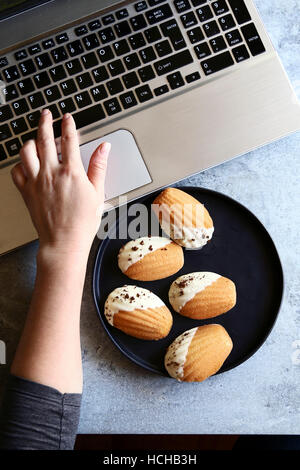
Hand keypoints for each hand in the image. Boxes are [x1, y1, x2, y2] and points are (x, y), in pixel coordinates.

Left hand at [11, 109, 110, 258]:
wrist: (64, 242)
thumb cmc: (82, 222)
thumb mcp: (98, 193)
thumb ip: (99, 167)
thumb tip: (104, 148)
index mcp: (71, 172)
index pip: (68, 139)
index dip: (68, 124)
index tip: (67, 117)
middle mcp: (51, 173)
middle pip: (44, 139)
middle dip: (45, 122)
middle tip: (46, 114)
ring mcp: (36, 182)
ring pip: (26, 152)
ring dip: (30, 141)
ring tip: (35, 139)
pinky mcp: (26, 193)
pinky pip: (17, 172)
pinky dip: (20, 164)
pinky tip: (26, 163)